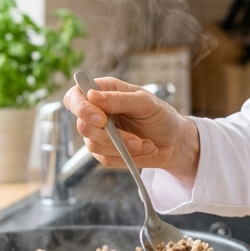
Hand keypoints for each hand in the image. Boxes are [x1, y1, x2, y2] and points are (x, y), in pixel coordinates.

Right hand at [62, 77, 200, 185]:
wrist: (174, 141)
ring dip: (122, 147)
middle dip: (110, 136)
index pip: (75, 97)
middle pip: (82, 126)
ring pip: (93, 145)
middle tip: (135, 140)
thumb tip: (92, 96)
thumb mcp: (145, 102)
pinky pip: (105, 159)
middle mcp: (96, 112)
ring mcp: (98, 134)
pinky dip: (127, 156)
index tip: (101, 119)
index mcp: (103, 92)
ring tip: (144, 144)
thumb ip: (119, 98)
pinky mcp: (104, 153)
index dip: (81, 108)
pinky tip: (144, 149)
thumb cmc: (160, 116)